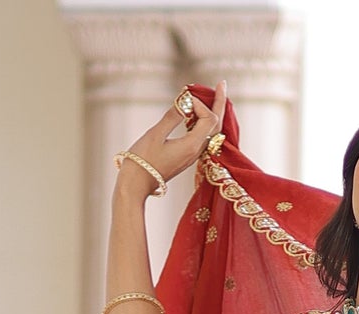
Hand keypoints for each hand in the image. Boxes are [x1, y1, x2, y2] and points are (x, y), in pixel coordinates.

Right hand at [116, 81, 227, 198]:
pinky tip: (196, 113)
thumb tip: (185, 100)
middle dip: (220, 103)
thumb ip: (172, 116)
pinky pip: (202, 137)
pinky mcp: (186, 156)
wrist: (137, 184)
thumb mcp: (156, 134)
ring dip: (212, 112)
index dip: (200, 103)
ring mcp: (193, 155)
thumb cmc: (143, 160)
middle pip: (217, 125)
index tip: (183, 99)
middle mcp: (196, 152)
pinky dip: (203, 122)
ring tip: (212, 95)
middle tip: (222, 84)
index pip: (209, 118)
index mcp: (192, 146)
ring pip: (211, 131)